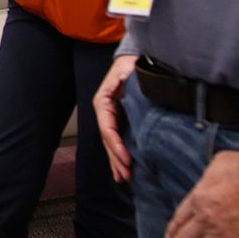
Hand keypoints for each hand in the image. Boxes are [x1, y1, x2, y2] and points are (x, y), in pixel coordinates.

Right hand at [93, 55, 138, 182]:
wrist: (135, 58)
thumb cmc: (132, 64)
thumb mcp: (128, 71)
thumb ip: (126, 82)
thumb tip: (127, 96)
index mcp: (103, 101)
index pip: (107, 129)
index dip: (116, 146)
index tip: (127, 160)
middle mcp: (105, 111)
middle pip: (108, 140)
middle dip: (116, 160)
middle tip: (126, 176)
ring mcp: (111, 116)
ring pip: (111, 143)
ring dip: (116, 162)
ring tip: (124, 178)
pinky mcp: (120, 120)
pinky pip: (118, 140)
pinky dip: (119, 155)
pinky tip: (122, 169)